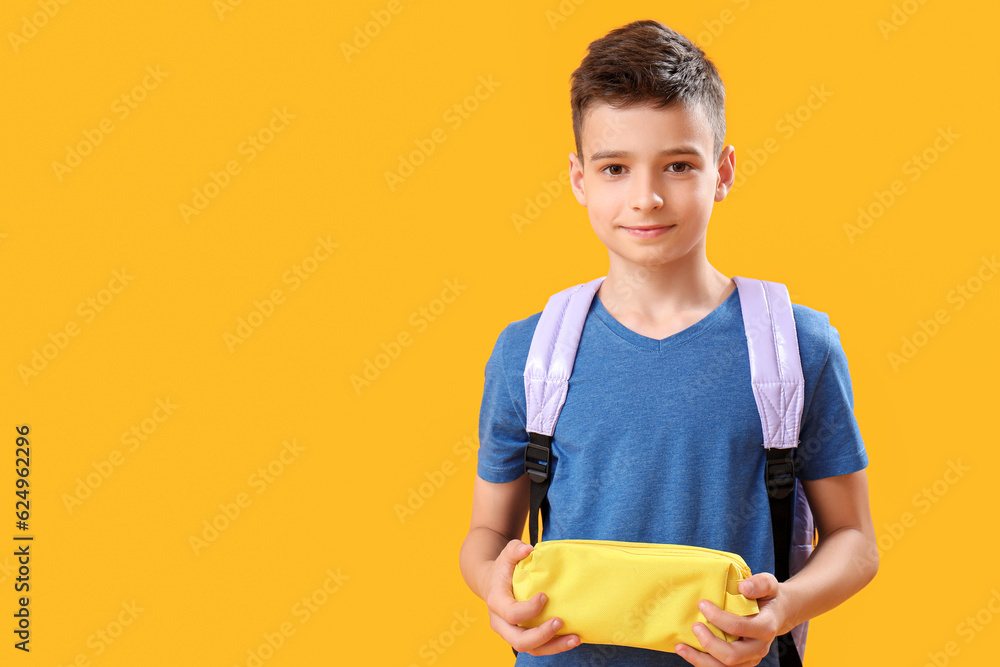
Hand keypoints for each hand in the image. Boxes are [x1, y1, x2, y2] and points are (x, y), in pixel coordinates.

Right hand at [483, 539, 579, 655]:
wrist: (490, 582)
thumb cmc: (502, 568)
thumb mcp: (506, 555)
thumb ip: (515, 550)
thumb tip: (528, 549)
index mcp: (497, 603)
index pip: (512, 613)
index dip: (530, 609)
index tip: (545, 596)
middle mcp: (500, 622)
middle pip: (519, 640)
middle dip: (542, 635)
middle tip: (560, 622)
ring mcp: (510, 633)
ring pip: (530, 649)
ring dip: (553, 647)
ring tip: (575, 639)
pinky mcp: (520, 636)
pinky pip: (537, 648)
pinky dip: (555, 646)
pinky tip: (572, 639)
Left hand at [675, 572, 785, 666]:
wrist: (777, 613)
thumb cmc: (768, 596)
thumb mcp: (770, 584)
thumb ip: (760, 583)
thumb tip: (743, 588)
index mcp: (765, 627)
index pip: (739, 627)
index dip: (718, 617)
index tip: (702, 604)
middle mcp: (759, 648)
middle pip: (732, 655)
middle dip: (708, 643)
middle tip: (694, 626)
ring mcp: (750, 658)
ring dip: (700, 660)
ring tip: (681, 647)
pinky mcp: (742, 663)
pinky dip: (703, 663)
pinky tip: (688, 653)